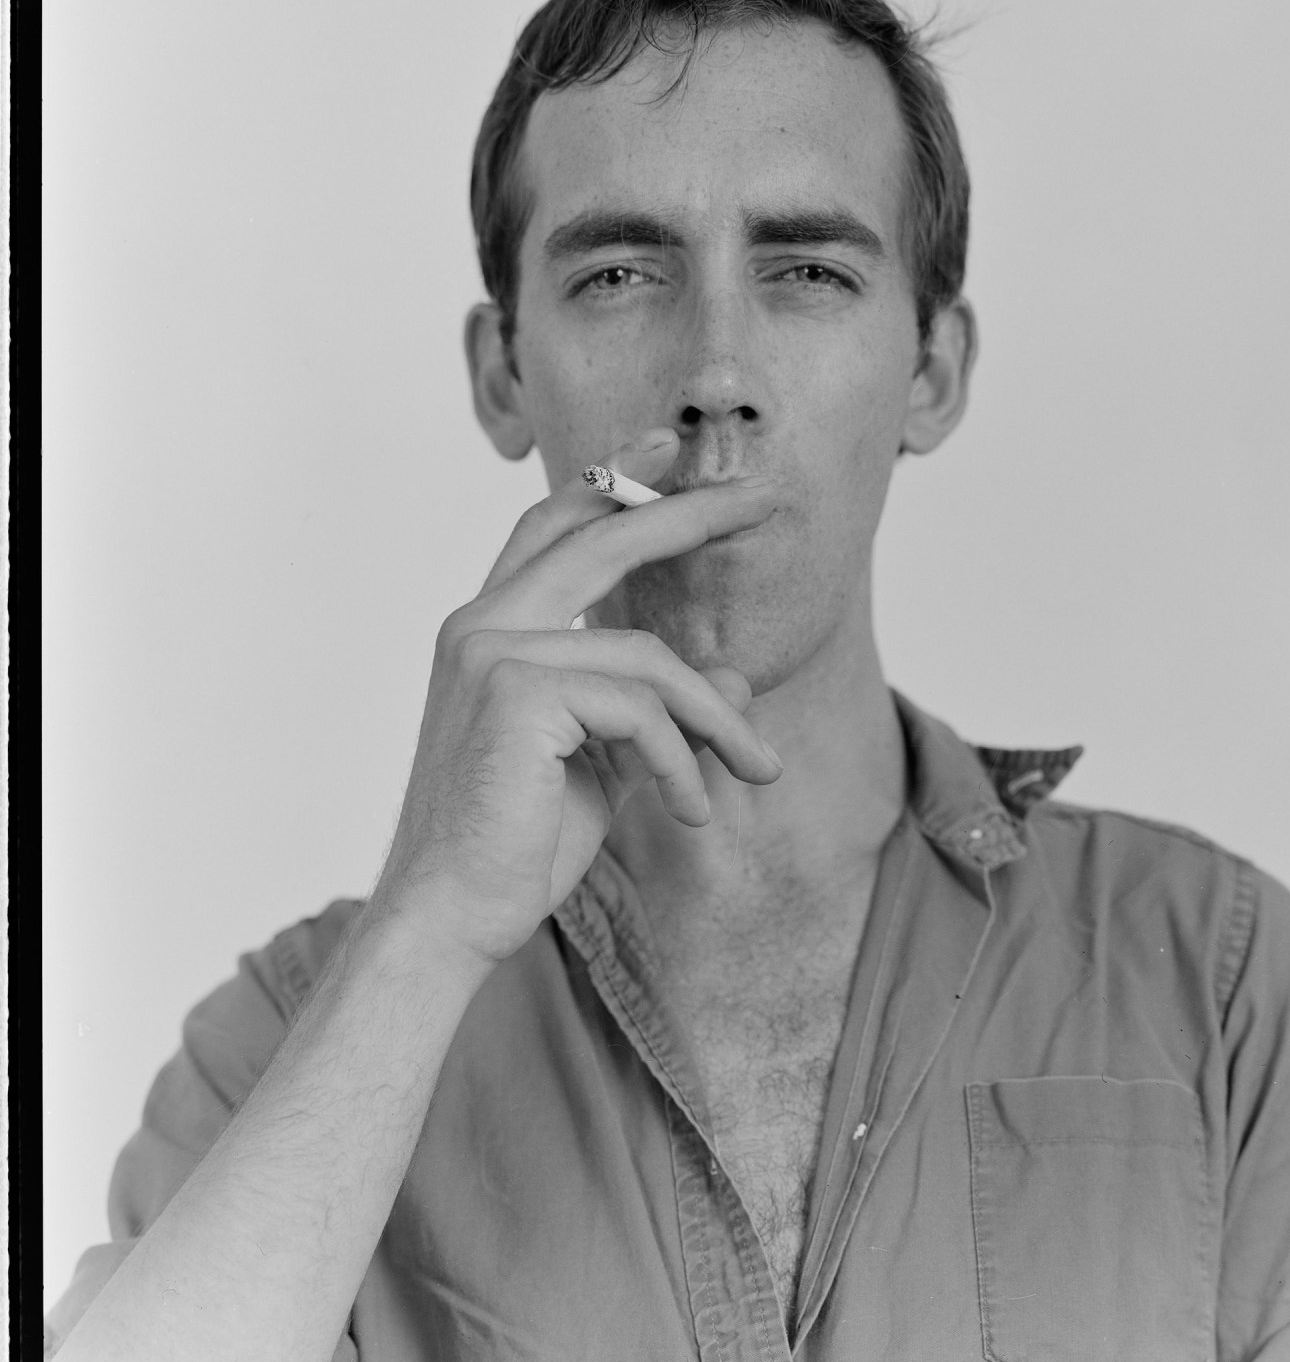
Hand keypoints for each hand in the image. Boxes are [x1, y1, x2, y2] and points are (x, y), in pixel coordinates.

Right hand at [368, 430, 781, 972]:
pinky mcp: (517, 695)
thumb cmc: (517, 846)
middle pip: (599, 537)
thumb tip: (737, 679)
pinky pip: (641, 707)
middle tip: (766, 497)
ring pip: (647, 657)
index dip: (614, 479)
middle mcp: (480, 626)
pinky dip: (681, 762)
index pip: (554, 528)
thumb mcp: (607, 765)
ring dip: (717, 721)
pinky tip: (691, 810)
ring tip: (758, 775)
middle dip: (688, 511)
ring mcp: (492, 654)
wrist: (451, 920)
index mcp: (489, 631)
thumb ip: (658, 713)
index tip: (671, 442)